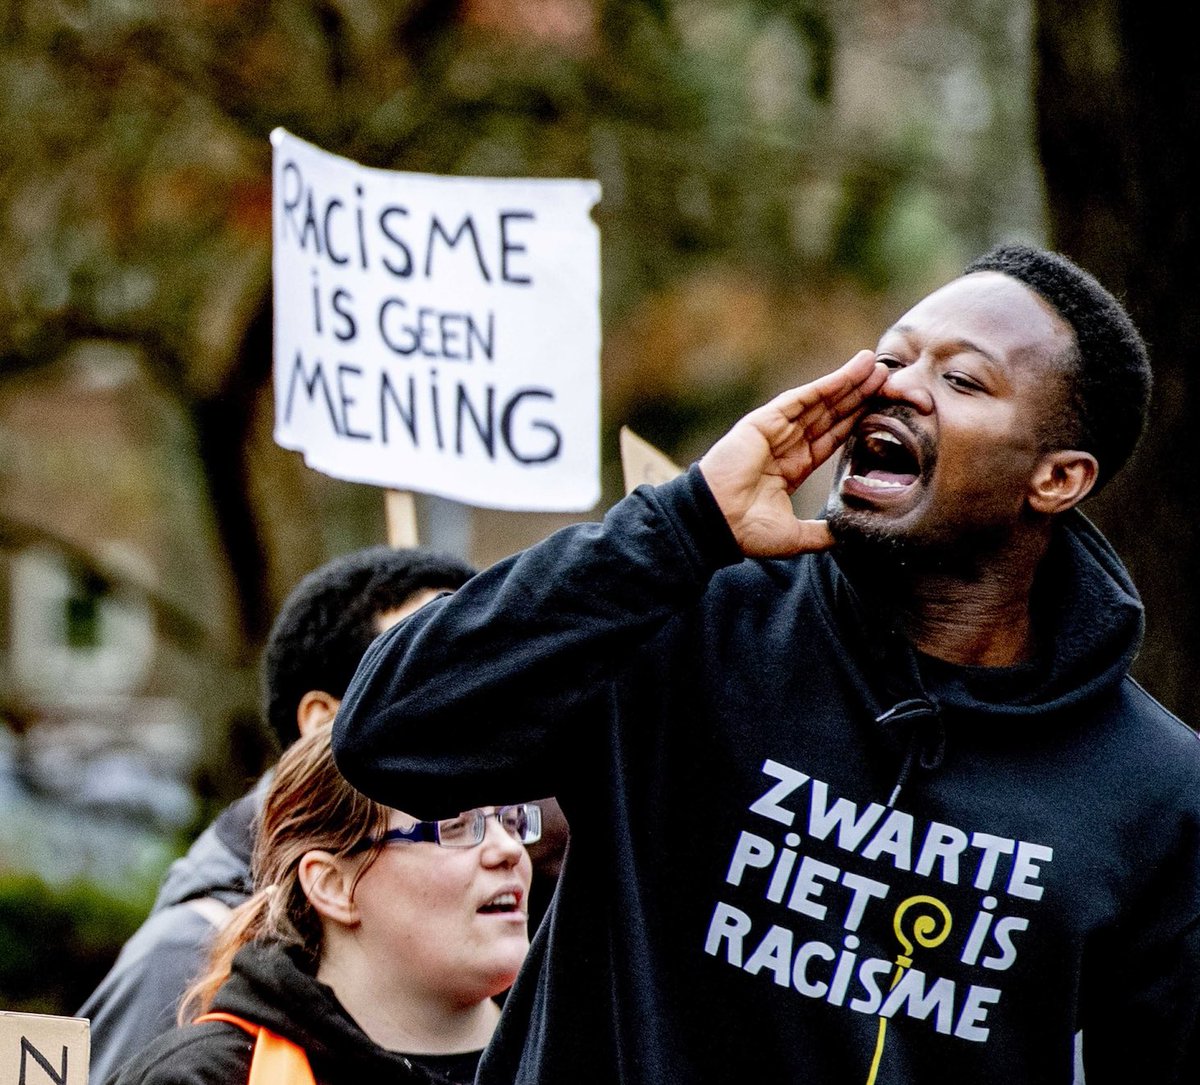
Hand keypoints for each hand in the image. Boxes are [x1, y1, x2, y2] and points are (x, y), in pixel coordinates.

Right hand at [699, 351, 886, 555]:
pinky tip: (850, 372)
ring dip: (848, 382)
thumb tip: (848, 536)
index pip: (832, 437)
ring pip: (820, 401)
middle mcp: (786, 445)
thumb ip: (823, 534)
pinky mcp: (764, 421)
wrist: (717, 524)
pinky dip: (827, 384)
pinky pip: (801, 399)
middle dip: (857, 394)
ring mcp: (775, 431)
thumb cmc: (748, 532)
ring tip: (874, 364)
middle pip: (830, 414)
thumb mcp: (796, 537)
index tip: (881, 405)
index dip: (856, 420)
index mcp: (793, 467)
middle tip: (886, 375)